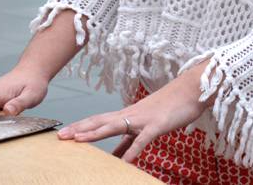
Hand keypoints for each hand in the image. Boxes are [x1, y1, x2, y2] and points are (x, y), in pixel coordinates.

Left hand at [57, 60, 211, 162]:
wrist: (192, 89)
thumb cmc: (171, 107)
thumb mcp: (148, 126)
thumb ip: (132, 142)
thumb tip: (120, 158)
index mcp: (128, 115)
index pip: (99, 121)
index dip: (81, 127)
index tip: (64, 133)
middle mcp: (131, 114)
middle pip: (100, 121)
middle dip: (79, 129)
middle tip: (60, 136)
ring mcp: (143, 119)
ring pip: (115, 126)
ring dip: (96, 133)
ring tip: (79, 141)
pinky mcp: (158, 125)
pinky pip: (143, 139)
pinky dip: (133, 149)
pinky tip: (126, 162)